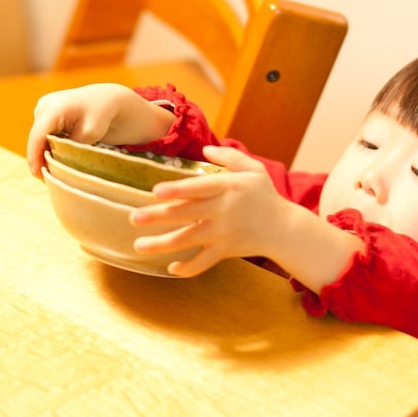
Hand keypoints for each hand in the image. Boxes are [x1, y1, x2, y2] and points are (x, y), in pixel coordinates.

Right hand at [25, 83, 174, 177]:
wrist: (104, 99)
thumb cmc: (100, 115)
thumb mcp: (89, 134)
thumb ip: (70, 148)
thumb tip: (54, 162)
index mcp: (54, 108)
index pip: (38, 136)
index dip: (34, 157)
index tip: (38, 174)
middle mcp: (44, 105)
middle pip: (36, 138)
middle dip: (39, 157)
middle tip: (47, 178)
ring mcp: (42, 107)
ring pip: (38, 137)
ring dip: (43, 152)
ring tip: (52, 169)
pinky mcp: (44, 112)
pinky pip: (42, 133)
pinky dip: (47, 145)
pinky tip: (55, 156)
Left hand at [129, 145, 301, 276]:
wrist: (283, 228)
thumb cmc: (264, 195)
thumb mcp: (253, 169)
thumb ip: (229, 156)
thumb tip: (205, 147)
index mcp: (228, 187)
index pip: (198, 188)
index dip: (177, 190)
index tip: (155, 192)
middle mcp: (223, 211)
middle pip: (185, 214)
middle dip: (158, 217)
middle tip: (133, 218)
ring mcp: (223, 233)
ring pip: (188, 240)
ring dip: (161, 244)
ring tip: (138, 245)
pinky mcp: (225, 251)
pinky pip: (203, 263)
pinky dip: (187, 269)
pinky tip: (170, 268)